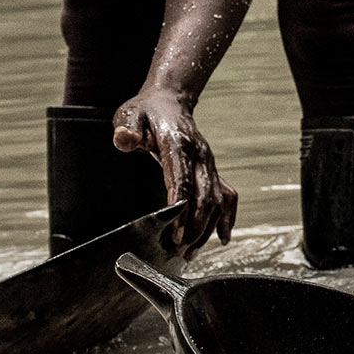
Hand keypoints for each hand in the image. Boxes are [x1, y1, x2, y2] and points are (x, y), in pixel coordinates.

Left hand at [113, 88, 235, 257]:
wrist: (169, 101)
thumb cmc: (146, 111)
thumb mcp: (129, 114)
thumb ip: (126, 128)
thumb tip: (125, 140)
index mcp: (179, 144)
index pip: (182, 181)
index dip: (181, 209)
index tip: (176, 232)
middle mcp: (200, 156)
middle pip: (205, 196)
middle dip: (195, 226)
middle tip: (180, 249)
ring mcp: (209, 164)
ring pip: (217, 201)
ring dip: (207, 229)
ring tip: (190, 252)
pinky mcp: (211, 170)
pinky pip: (227, 196)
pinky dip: (228, 218)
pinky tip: (223, 238)